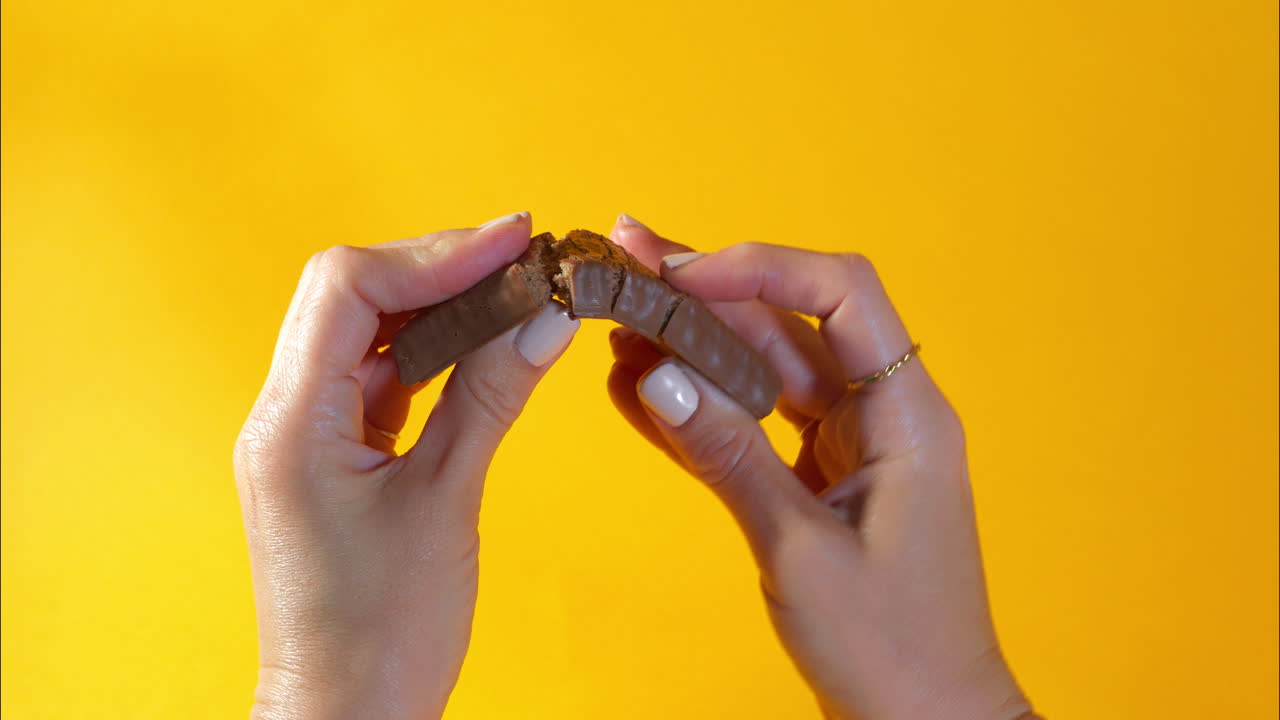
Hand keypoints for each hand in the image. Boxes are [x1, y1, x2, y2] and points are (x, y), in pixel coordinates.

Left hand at [233, 212, 579, 718]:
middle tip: (524, 254)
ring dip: (441, 305)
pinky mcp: (335, 456)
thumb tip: (545, 318)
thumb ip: (489, 397)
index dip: (433, 253)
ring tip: (518, 290)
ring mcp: (306, 436)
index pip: (347, 289)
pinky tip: (487, 344)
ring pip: (368, 332)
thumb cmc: (383, 633)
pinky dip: (435, 353)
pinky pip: (381, 377)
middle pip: (352, 296)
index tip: (512, 240)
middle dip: (439, 266)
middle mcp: (284, 417)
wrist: (348, 716)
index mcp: (292, 424)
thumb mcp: (445, 502)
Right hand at [607, 216, 1033, 719]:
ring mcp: (850, 443)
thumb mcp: (800, 548)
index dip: (760, 267)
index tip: (682, 274)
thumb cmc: (892, 647)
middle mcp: (881, 412)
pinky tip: (639, 388)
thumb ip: (729, 455)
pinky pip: (757, 422)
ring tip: (618, 317)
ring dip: (694, 344)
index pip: (840, 291)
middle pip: (789, 322)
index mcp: (906, 413)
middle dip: (707, 291)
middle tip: (626, 259)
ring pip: (765, 368)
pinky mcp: (821, 475)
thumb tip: (657, 377)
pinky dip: (703, 405)